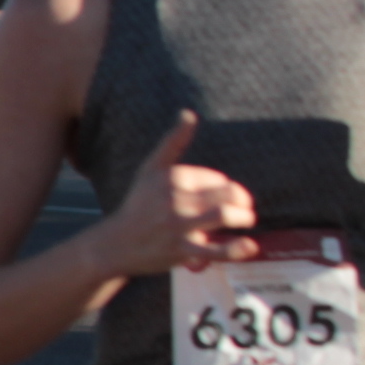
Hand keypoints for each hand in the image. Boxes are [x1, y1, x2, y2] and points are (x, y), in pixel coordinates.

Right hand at [97, 109, 257, 277]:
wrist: (115, 245)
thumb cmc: (138, 205)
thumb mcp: (150, 169)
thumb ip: (172, 142)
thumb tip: (189, 113)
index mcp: (171, 177)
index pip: (216, 178)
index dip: (223, 186)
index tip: (217, 195)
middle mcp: (173, 199)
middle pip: (226, 194)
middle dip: (242, 200)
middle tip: (244, 208)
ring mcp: (177, 225)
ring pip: (224, 216)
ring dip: (243, 217)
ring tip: (246, 220)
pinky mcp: (180, 250)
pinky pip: (215, 249)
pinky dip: (236, 249)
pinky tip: (249, 245)